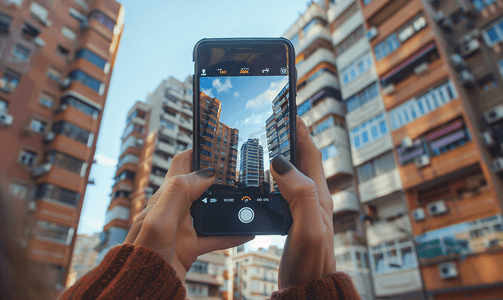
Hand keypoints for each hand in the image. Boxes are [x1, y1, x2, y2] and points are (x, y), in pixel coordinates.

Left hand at [124, 149, 253, 279]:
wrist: (140, 293)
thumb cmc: (142, 259)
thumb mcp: (159, 222)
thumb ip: (179, 194)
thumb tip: (205, 173)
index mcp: (162, 199)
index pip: (180, 166)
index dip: (196, 152)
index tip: (215, 144)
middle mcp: (172, 210)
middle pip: (199, 185)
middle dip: (216, 176)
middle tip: (238, 169)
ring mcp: (182, 229)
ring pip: (210, 210)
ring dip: (226, 204)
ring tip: (245, 196)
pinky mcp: (189, 248)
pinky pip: (215, 236)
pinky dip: (231, 234)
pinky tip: (247, 232)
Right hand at [270, 116, 335, 288]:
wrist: (308, 290)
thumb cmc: (310, 264)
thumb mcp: (307, 228)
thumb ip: (300, 194)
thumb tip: (282, 163)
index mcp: (318, 197)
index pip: (311, 155)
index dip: (301, 132)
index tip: (290, 112)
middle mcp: (314, 200)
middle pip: (304, 160)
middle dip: (292, 138)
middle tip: (276, 121)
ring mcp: (304, 209)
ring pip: (294, 173)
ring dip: (284, 155)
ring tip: (269, 141)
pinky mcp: (294, 219)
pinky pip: (285, 189)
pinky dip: (276, 177)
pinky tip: (265, 178)